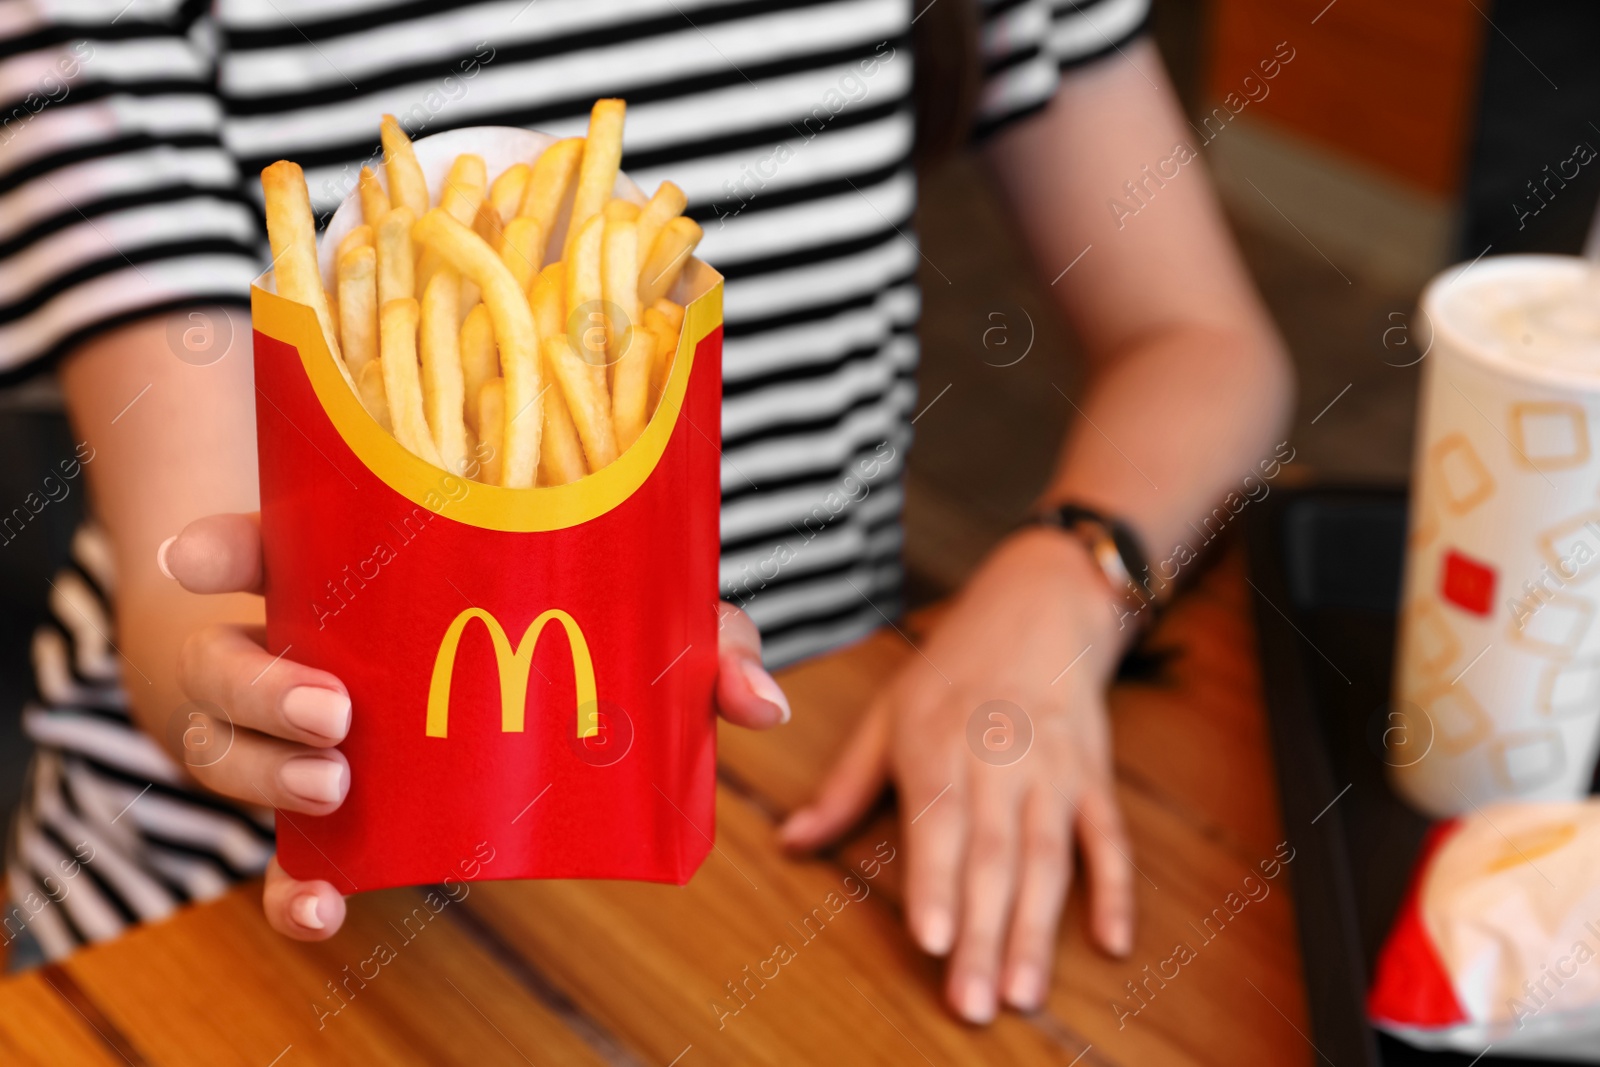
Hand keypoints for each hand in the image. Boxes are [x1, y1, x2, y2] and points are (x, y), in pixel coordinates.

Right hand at [160, 512, 789, 939]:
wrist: (496, 702)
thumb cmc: (562, 632)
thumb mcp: (639, 618)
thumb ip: (700, 640)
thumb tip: (758, 703)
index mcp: (361, 574)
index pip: (267, 543)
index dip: (227, 544)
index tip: (194, 556)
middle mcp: (308, 646)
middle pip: (233, 657)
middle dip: (261, 683)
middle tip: (337, 709)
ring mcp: (301, 733)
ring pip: (234, 753)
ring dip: (269, 773)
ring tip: (337, 784)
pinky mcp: (326, 811)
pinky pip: (283, 854)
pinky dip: (295, 889)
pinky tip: (325, 909)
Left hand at [780, 527, 1134, 1020]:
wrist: (1039, 607)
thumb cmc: (952, 669)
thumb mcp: (887, 713)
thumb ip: (844, 785)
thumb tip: (790, 842)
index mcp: (937, 743)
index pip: (937, 822)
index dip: (936, 882)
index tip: (931, 939)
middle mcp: (998, 759)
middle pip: (994, 857)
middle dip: (982, 934)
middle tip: (973, 1003)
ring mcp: (1052, 769)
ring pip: (1049, 858)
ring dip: (1038, 929)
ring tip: (1024, 992)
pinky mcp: (1094, 777)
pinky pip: (1109, 837)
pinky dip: (1115, 888)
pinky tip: (1112, 943)